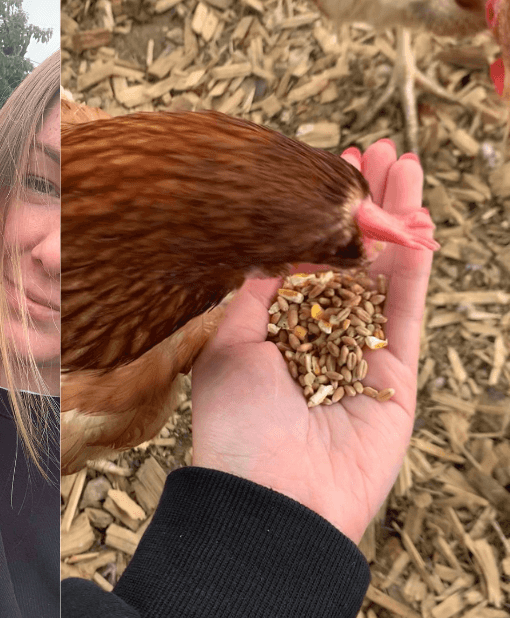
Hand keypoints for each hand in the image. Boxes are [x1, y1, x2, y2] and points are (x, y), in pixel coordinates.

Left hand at [188, 140, 431, 541]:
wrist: (271, 496)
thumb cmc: (236, 424)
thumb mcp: (229, 345)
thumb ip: (253, 293)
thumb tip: (263, 243)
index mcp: (273, 328)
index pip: (303, 258)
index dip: (317, 215)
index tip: (326, 168)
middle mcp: (318, 335)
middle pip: (349, 256)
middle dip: (362, 205)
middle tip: (375, 151)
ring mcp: (360, 352)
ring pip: (383, 274)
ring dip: (395, 220)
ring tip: (403, 166)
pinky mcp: (396, 374)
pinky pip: (407, 310)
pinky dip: (414, 266)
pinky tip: (419, 223)